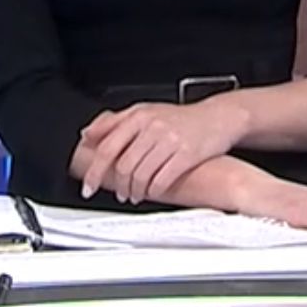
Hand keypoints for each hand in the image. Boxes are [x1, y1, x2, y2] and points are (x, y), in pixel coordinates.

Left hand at [80, 99, 247, 203]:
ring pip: (141, 174)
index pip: (108, 146)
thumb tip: (88, 134)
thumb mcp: (146, 111)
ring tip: (134, 195)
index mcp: (139, 115)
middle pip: (123, 164)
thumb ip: (115, 121)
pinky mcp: (186, 154)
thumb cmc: (181, 118)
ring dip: (134, 190)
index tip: (89, 186)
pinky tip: (151, 192)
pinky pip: (162, 179)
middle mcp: (152, 126)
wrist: (218, 117)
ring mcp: (170, 140)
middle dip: (117, 185)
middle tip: (118, 194)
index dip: (95, 171)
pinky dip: (153, 191)